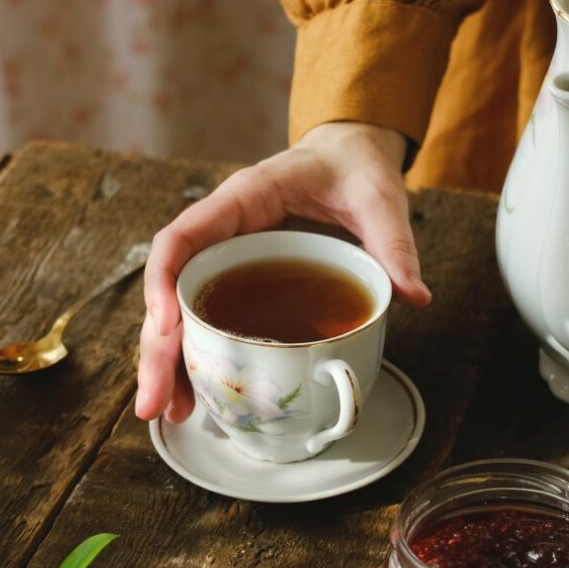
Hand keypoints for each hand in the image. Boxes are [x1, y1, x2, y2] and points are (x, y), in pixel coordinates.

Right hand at [136, 121, 432, 422]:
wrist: (351, 155)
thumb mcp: (378, 198)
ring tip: (169, 412)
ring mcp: (227, 255)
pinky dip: (198, 354)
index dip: (164, 281)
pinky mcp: (240, 277)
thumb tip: (413, 295)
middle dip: (158, 347)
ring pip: (181, 310)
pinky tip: (196, 393)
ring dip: (170, 361)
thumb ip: (392, 243)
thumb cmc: (354, 167)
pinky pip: (208, 315)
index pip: (183, 236)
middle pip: (172, 288)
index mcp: (244, 198)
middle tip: (155, 402)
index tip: (166, 327)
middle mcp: (223, 230)